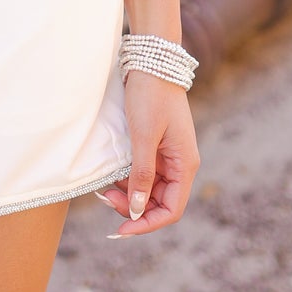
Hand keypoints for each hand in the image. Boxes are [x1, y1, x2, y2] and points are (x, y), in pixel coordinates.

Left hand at [95, 70, 199, 237]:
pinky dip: (128, 178)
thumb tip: (137, 211)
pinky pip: (144, 173)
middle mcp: (180, 164)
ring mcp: (169, 155)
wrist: (151, 61)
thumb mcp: (143, 137)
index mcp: (185, 165)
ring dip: (129, 193)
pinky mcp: (156, 146)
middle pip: (159, 202)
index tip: (121, 229)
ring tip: (106, 186)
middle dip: (133, 207)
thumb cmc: (150, 97)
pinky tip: (112, 174)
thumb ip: (141, 175)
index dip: (147, 224)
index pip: (171, 210)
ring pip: (149, 189)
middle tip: (106, 197)